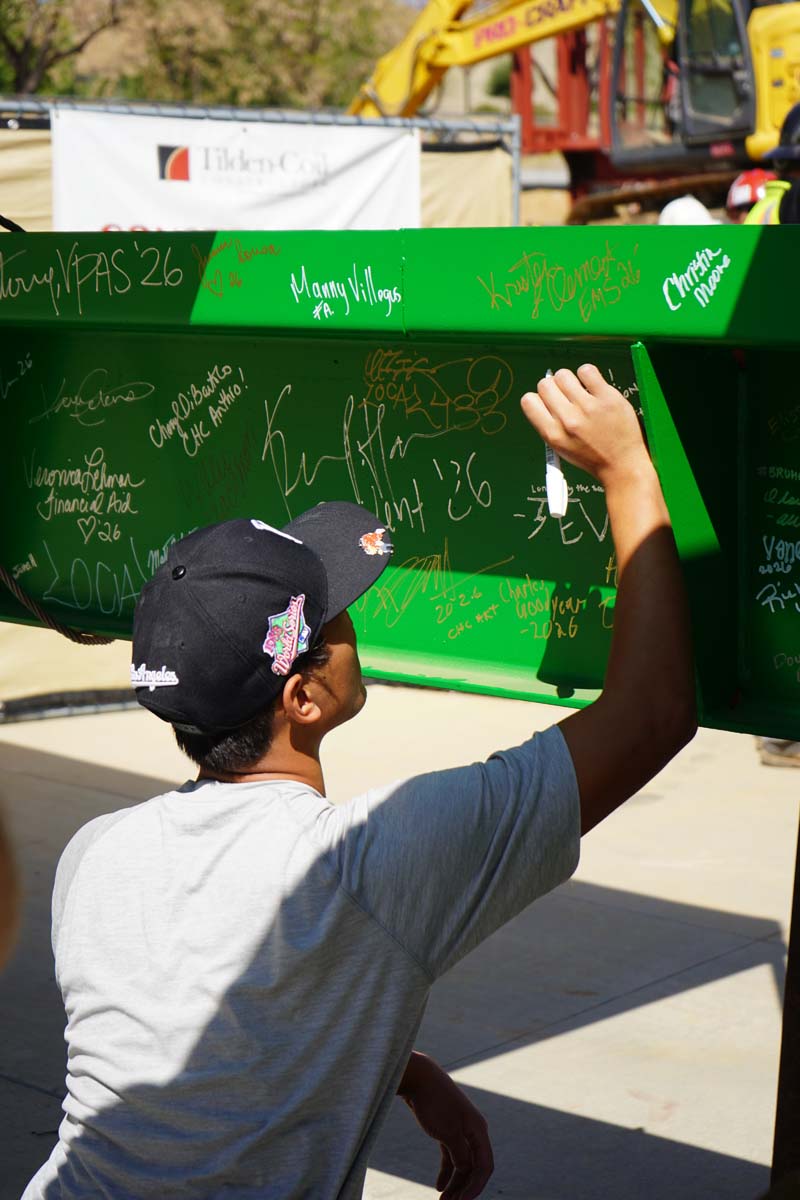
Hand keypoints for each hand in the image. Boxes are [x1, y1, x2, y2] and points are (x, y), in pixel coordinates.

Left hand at [398, 1052, 492, 1198]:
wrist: (418, 1077)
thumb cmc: (434, 1102)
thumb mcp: (448, 1132)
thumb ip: (461, 1154)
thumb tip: (467, 1172)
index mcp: (478, 1130)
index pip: (484, 1166)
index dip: (475, 1188)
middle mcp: (473, 1131)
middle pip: (474, 1167)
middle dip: (465, 1189)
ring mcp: (460, 1130)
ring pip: (462, 1163)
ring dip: (455, 1183)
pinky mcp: (447, 1129)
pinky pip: (451, 1156)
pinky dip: (447, 1171)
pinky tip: (439, 1186)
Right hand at [521, 363, 648, 487]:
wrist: (622, 464)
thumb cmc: (591, 456)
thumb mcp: (560, 447)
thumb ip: (548, 422)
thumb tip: (542, 395)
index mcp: (552, 434)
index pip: (528, 400)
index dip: (538, 398)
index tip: (549, 402)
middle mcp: (568, 420)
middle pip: (545, 384)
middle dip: (553, 387)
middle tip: (566, 396)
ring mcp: (588, 407)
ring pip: (563, 375)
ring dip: (570, 380)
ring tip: (580, 391)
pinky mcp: (607, 397)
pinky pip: (586, 370)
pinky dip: (587, 375)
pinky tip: (592, 386)